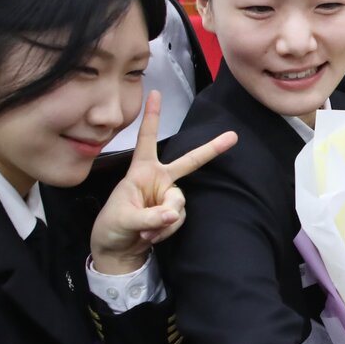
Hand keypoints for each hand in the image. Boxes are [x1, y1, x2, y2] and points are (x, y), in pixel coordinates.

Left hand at [89, 91, 237, 273]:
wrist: (116, 250)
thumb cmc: (112, 226)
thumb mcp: (124, 219)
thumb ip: (150, 215)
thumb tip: (173, 214)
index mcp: (141, 171)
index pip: (147, 139)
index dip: (152, 116)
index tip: (155, 92)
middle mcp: (158, 179)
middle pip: (189, 162)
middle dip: (211, 149)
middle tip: (233, 136)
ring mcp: (167, 196)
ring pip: (180, 203)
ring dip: (165, 221)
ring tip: (146, 231)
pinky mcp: (172, 213)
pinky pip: (179, 218)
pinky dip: (167, 230)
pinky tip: (151, 235)